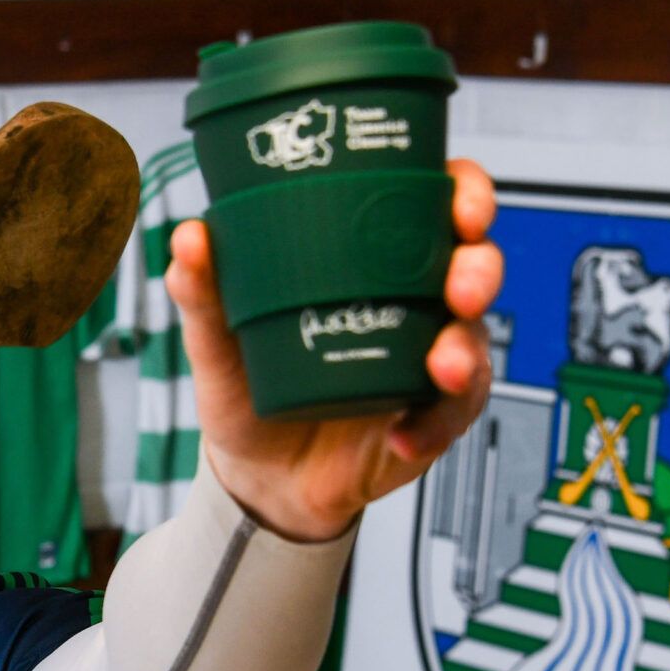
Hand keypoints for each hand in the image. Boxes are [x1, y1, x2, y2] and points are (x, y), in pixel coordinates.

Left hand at [165, 158, 504, 542]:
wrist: (257, 476)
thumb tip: (190, 236)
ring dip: (466, 347)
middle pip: (473, 265)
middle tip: (460, 285)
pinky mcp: (428, 417)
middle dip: (480, 268)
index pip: (435, 206)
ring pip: (474, 338)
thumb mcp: (219, 341)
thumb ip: (205, 293)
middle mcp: (412, 302)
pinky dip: (432, 424)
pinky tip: (404, 434)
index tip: (461, 202)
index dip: (465, 194)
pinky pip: (450, 415)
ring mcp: (425, 359)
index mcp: (372, 262)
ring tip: (440, 365)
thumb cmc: (248, 391)